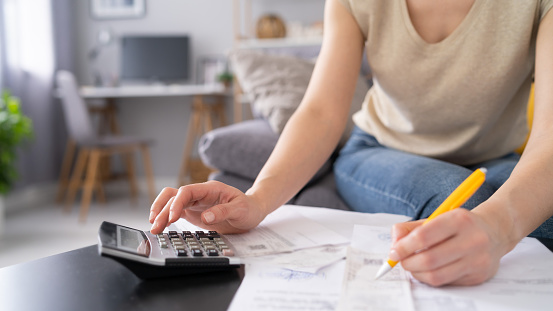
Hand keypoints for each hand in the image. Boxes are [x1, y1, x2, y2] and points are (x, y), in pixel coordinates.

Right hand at [149, 181, 267, 233]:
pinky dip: (166, 218)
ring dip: (160, 213)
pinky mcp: (193, 212)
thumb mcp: (240, 210)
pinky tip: (161, 227)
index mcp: (209, 189)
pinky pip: (175, 211)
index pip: (186, 191)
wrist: (252, 212)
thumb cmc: (248, 208)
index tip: (172, 217)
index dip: (177, 203)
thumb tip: (206, 217)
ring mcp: (195, 203)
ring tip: (154, 227)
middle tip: (156, 225)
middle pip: (174, 196)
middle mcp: (199, 194)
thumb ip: (223, 212)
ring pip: (171, 202)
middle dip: (162, 209)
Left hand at [389, 208, 506, 285]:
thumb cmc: (458, 225)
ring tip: (413, 266)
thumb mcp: (436, 218)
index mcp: (458, 220)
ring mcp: (478, 260)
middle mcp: (472, 240)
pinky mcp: (479, 276)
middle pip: (429, 259)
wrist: (495, 232)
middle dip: (408, 263)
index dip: (404, 247)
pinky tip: (430, 270)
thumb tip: (394, 246)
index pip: (424, 236)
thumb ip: (409, 229)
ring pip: (436, 275)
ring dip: (417, 273)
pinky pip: (446, 282)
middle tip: (401, 261)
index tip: (394, 252)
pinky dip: (431, 278)